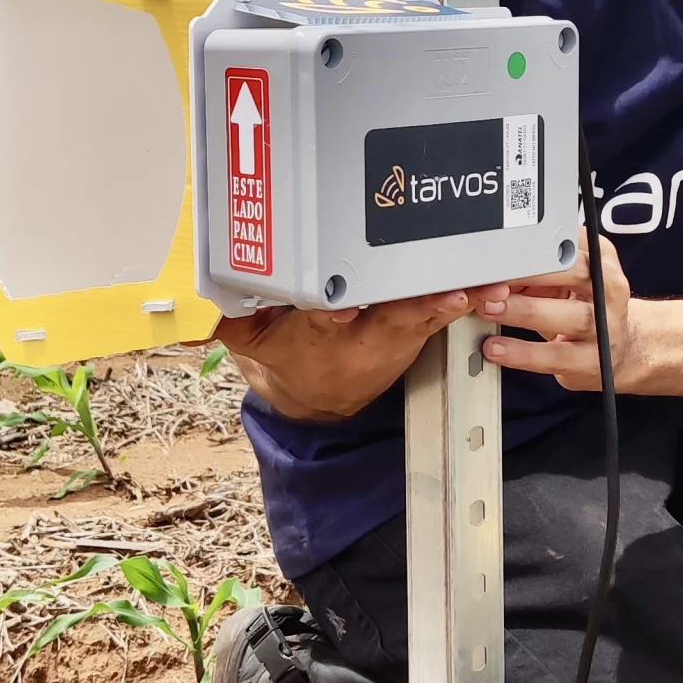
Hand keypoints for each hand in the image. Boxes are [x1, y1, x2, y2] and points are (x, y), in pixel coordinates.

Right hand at [217, 282, 512, 422]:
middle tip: (447, 289)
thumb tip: (182, 320)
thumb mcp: (249, 343)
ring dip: (460, 300)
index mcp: (317, 338)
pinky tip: (500, 286)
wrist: (318, 396)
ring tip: (488, 287)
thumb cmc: (286, 353)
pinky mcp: (420, 327)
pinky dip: (475, 298)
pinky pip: (449, 310)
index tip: (344, 305)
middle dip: (417, 301)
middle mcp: (361, 338)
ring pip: (429, 313)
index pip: (322, 321)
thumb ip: (223, 323)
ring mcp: (394, 335)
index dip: (333, 312)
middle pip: (390, 315)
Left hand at [477, 235, 631, 390]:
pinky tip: (496, 348)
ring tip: (489, 309)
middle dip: (528, 274)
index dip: (532, 244)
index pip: (568, 241)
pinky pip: (557, 356)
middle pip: (574, 272)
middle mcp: (609, 287)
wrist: (619, 348)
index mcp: (599, 258)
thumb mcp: (563, 279)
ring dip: (525, 311)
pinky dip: (523, 353)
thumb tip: (487, 269)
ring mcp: (606, 325)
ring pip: (571, 315)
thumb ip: (531, 270)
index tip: (500, 248)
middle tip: (491, 279)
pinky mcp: (594, 360)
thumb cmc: (580, 305)